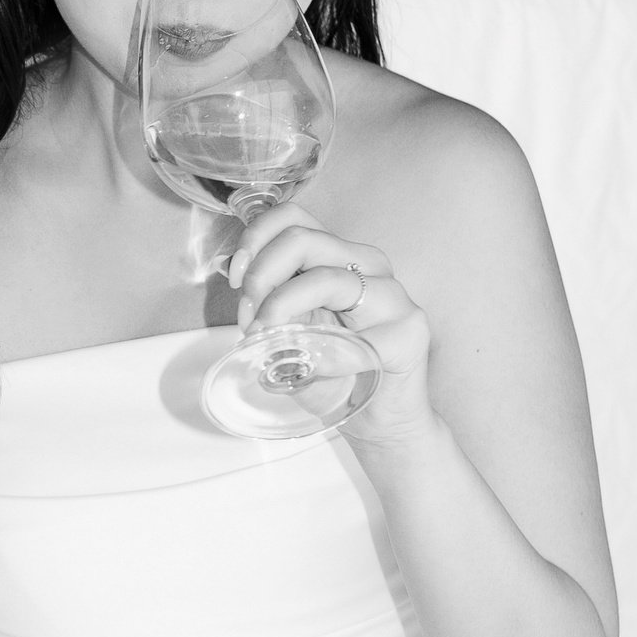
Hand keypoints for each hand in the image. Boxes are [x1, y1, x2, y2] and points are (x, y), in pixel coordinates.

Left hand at [229, 204, 433, 442]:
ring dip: (281, 307)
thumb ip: (268, 297)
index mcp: (339, 256)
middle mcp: (367, 264)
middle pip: (301, 239)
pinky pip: (355, 335)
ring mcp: (392, 293)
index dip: (255, 238)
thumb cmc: (335, 374)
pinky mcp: (407, 328)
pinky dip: (321, 351)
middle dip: (260, 276)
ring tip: (265, 338)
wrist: (380, 420)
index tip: (235, 277)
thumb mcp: (290, 327)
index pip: (293, 216)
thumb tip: (229, 267)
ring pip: (326, 277)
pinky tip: (311, 367)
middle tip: (247, 317)